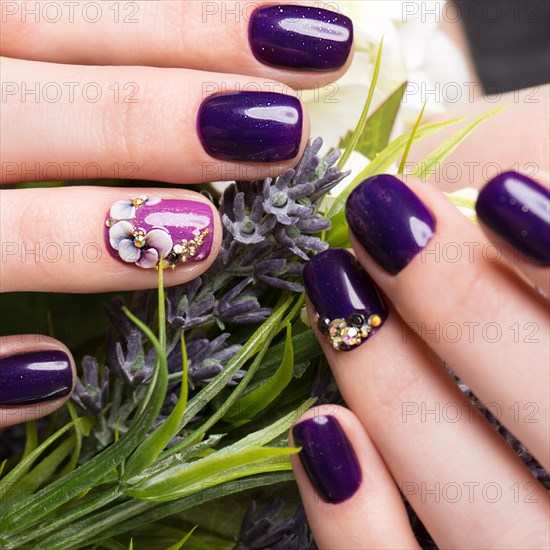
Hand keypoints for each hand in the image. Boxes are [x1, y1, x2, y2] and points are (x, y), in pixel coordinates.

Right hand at [0, 1, 353, 426]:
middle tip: (285, 130)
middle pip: (33, 99)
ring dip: (87, 233)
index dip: (201, 21)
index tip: (319, 36)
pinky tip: (61, 375)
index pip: (68, 11)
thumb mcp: (23, 89)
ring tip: (204, 239)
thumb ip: (86, 74)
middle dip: (161, 112)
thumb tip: (226, 81)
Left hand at [291, 171, 548, 547]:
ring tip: (335, 292)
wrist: (499, 358)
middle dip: (466, 311)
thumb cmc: (539, 285)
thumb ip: (547, 199)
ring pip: (483, 521)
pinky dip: (356, 523)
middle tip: (381, 217)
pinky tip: (322, 425)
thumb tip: (489, 194)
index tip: (496, 192)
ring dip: (397, 397)